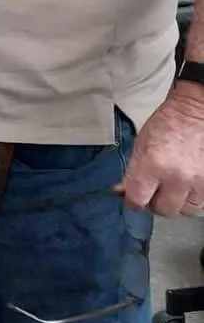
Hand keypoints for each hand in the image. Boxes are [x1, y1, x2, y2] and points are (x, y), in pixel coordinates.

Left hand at [121, 86, 203, 215]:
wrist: (196, 112)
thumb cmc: (168, 124)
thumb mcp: (141, 146)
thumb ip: (134, 172)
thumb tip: (125, 192)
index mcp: (152, 165)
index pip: (137, 200)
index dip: (134, 201)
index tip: (135, 199)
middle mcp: (176, 176)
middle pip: (162, 209)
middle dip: (157, 202)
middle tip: (156, 191)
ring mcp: (197, 181)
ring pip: (184, 209)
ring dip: (178, 201)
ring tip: (175, 185)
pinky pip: (200, 202)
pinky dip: (193, 196)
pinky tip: (188, 183)